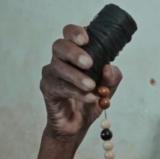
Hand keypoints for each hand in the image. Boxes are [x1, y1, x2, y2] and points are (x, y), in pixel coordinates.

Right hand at [40, 24, 122, 138]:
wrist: (78, 124)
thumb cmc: (89, 99)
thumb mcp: (108, 87)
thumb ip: (112, 77)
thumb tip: (108, 68)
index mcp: (73, 53)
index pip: (69, 34)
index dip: (75, 33)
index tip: (86, 40)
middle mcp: (59, 60)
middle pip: (59, 46)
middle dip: (74, 53)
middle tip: (89, 63)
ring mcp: (51, 74)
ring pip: (58, 67)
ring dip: (76, 76)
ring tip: (91, 86)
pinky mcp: (47, 89)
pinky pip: (59, 87)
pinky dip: (75, 92)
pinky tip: (88, 97)